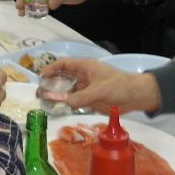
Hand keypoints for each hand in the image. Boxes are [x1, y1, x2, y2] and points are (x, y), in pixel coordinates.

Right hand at [42, 58, 161, 113]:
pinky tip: (56, 110)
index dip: (51, 68)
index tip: (41, 75)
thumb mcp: (102, 89)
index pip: (64, 64)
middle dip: (50, 83)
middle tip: (39, 92)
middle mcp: (82, 77)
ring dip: (55, 95)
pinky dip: (64, 105)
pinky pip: (73, 101)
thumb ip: (84, 96)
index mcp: (85, 67)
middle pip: (62, 77)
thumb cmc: (120, 86)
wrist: (135, 96)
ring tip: (43, 102)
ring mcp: (85, 89)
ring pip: (66, 91)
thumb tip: (68, 102)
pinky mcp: (88, 100)